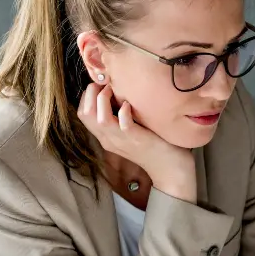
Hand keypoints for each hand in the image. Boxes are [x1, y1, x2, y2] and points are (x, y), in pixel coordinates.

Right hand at [77, 83, 196, 202]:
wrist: (171, 171)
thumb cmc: (155, 146)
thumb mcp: (131, 132)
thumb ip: (121, 117)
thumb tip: (119, 94)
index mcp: (106, 137)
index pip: (83, 113)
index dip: (87, 95)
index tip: (101, 85)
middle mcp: (109, 139)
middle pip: (85, 114)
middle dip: (91, 93)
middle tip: (105, 84)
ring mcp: (122, 140)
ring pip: (99, 118)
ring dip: (103, 99)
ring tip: (114, 90)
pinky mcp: (137, 140)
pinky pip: (123, 124)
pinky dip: (124, 111)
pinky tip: (129, 105)